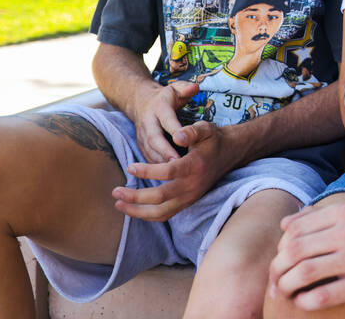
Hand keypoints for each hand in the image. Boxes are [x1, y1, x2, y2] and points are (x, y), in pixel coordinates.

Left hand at [113, 121, 232, 220]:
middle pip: (160, 197)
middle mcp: (192, 186)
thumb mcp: (205, 129)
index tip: (130, 166)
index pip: (168, 172)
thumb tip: (176, 135)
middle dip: (135, 197)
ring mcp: (190, 197)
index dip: (147, 171)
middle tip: (116, 191)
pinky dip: (147, 215)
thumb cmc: (212, 140)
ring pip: (160, 212)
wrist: (228, 154)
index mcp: (195, 166)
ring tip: (118, 203)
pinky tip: (132, 209)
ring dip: (137, 211)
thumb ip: (191, 131)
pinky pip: (165, 215)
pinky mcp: (187, 203)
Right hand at [130, 80, 197, 163]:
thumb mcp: (176, 88)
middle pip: (154, 138)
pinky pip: (146, 156)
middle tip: (177, 162)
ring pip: (148, 150)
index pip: (167, 119)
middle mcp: (148, 122)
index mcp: (159, 107)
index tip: (183, 139)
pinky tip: (165, 174)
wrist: (141, 102)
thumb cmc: (166, 97)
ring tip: (172, 171)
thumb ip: (186, 88)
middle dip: (164, 151)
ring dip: (158, 162)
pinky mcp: (140, 144)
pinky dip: (154, 166)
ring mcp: (141, 134)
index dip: (174, 129)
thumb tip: (195, 87)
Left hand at [269, 201, 344, 310]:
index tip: (280, 259)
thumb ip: (321, 216)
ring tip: (285, 292)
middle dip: (278, 268)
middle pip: (295, 250)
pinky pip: (322, 295)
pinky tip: (303, 302)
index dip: (281, 246)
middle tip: (276, 279)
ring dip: (286, 286)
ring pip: (304, 272)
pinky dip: (305, 301)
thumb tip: (285, 224)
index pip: (296, 229)